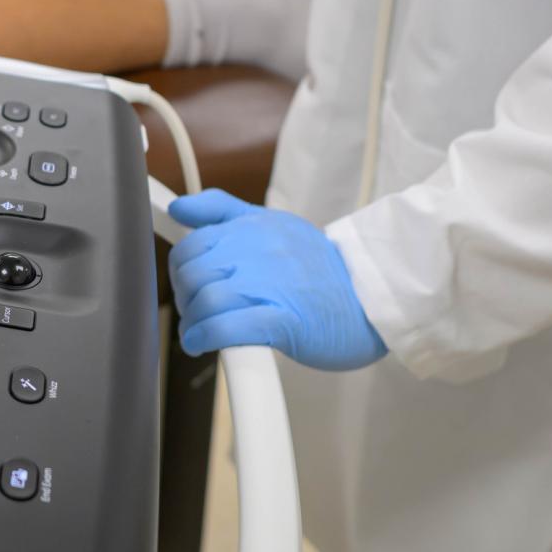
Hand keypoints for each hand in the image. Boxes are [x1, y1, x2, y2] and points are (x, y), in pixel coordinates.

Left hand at [167, 189, 387, 370]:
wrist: (372, 301)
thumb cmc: (321, 271)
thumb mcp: (273, 225)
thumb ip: (222, 211)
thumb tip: (179, 208)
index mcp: (254, 227)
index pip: (192, 244)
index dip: (183, 271)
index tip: (193, 287)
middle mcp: (258, 251)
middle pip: (192, 273)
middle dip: (187, 298)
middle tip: (200, 313)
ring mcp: (269, 285)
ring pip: (205, 300)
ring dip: (194, 323)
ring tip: (204, 332)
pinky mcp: (281, 321)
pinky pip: (224, 328)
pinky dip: (205, 338)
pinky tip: (203, 344)